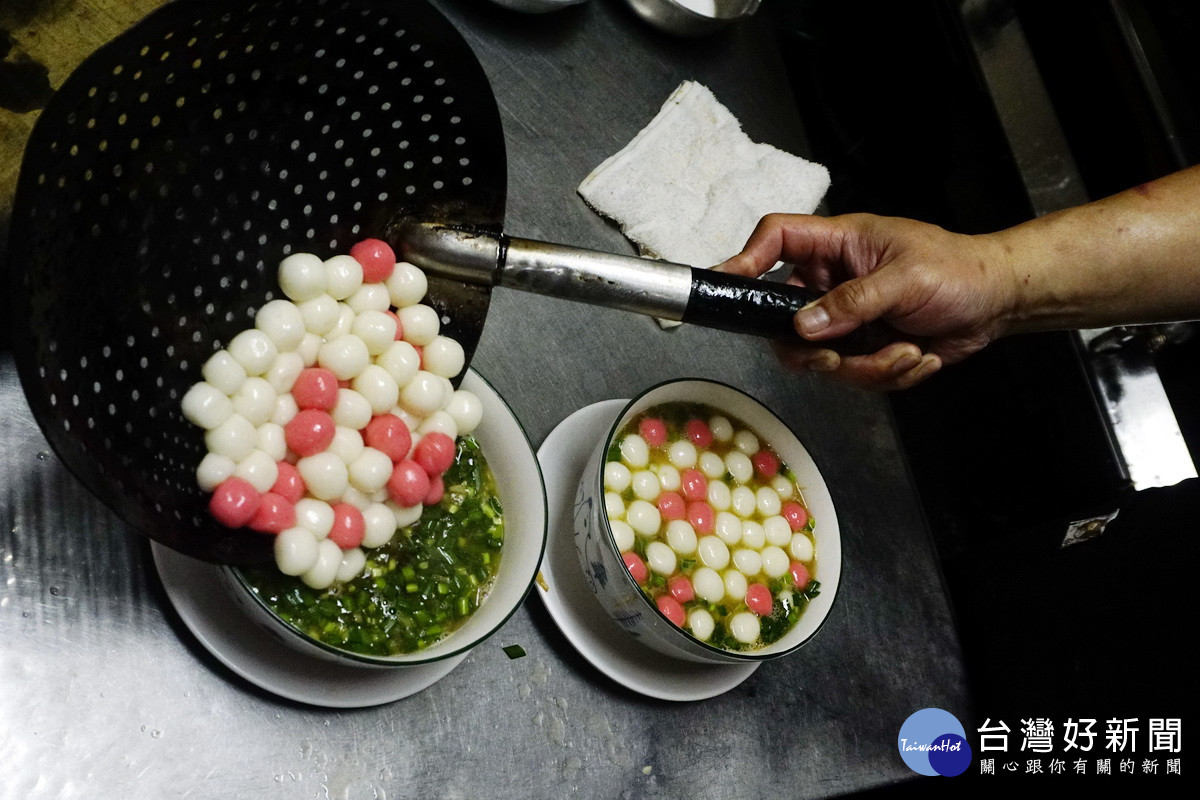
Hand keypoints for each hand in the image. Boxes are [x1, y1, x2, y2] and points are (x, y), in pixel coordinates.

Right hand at [718, 213, 1017, 389]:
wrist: (999, 303)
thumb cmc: (960, 271)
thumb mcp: (906, 280)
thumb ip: (852, 302)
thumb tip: (804, 324)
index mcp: (838, 246)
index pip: (776, 240)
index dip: (746, 260)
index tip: (729, 287)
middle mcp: (833, 281)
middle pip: (783, 317)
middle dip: (813, 349)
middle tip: (835, 357)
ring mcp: (846, 318)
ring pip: (820, 357)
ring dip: (866, 366)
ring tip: (908, 351)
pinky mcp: (863, 348)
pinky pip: (852, 375)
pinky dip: (887, 373)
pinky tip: (918, 355)